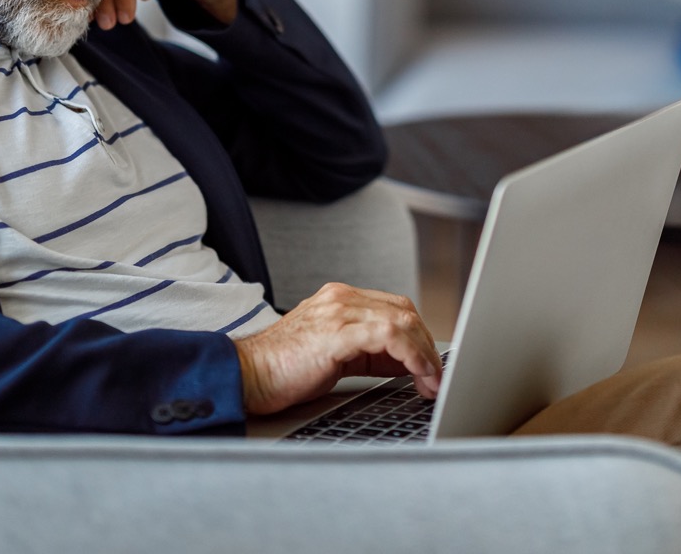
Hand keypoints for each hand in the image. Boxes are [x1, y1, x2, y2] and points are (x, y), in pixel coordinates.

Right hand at [231, 283, 442, 414]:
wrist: (245, 376)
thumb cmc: (282, 370)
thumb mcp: (334, 355)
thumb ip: (367, 353)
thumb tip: (404, 365)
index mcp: (339, 299)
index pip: (394, 307)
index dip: (418, 335)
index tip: (430, 363)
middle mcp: (341, 298)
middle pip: (404, 310)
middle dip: (426, 345)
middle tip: (436, 377)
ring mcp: (338, 312)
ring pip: (401, 320)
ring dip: (424, 354)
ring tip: (431, 381)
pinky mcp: (336, 333)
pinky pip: (388, 336)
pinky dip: (411, 355)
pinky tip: (417, 375)